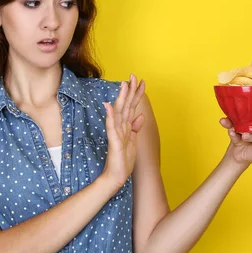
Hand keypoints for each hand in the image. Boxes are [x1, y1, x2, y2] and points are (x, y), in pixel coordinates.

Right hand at [102, 74, 145, 188]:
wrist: (116, 177)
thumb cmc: (123, 161)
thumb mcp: (133, 142)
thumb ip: (135, 128)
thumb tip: (140, 115)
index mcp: (126, 127)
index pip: (132, 106)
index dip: (137, 94)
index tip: (142, 81)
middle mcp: (120, 127)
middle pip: (126, 105)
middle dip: (130, 91)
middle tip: (133, 75)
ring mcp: (116, 133)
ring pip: (119, 112)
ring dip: (121, 98)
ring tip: (123, 85)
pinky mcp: (114, 142)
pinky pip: (111, 127)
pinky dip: (110, 116)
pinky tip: (109, 106)